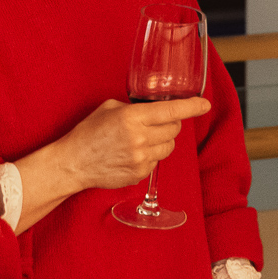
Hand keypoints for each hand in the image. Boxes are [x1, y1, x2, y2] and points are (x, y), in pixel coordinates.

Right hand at [58, 95, 210, 191]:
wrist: (73, 163)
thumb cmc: (88, 133)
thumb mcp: (110, 109)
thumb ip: (135, 107)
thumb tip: (154, 109)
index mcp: (132, 118)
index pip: (171, 110)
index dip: (191, 106)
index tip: (204, 104)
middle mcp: (140, 138)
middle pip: (174, 129)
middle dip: (170, 124)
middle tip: (155, 124)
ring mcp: (141, 159)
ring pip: (169, 147)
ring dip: (162, 141)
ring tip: (142, 140)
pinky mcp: (140, 174)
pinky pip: (157, 162)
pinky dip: (150, 156)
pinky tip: (132, 154)